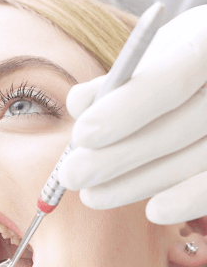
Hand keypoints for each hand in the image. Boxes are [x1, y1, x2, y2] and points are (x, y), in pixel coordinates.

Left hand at [58, 5, 206, 224]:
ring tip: (91, 196)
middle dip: (118, 157)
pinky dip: (189, 200)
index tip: (82, 135)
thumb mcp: (151, 54)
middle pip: (179, 129)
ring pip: (195, 160)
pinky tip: (154, 212)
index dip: (125, 111)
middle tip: (72, 175)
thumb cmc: (179, 59)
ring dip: (138, 183)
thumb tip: (79, 104)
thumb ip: (118, 78)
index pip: (170, 81)